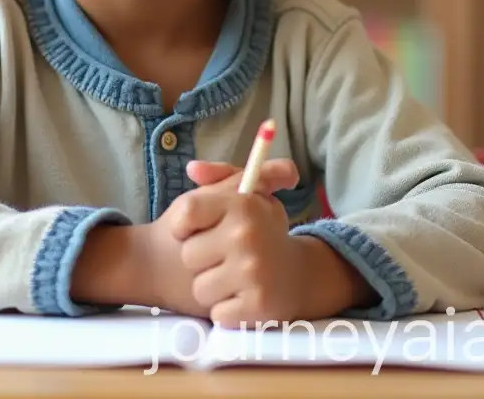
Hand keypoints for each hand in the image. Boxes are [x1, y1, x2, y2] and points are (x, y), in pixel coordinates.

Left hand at [169, 162, 306, 326]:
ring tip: (232, 279)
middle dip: (202, 260)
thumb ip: (218, 174)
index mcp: (242, 204)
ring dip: (213, 288)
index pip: (187, 212)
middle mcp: (247, 234)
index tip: (194, 230)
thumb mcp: (247, 194)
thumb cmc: (261, 230)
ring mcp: (254, 271)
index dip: (184, 225)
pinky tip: (242, 299)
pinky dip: (227, 311)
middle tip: (223, 257)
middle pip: (188, 255)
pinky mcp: (258, 305)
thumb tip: (193, 168)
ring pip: (201, 288)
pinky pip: (217, 314)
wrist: (299, 276)